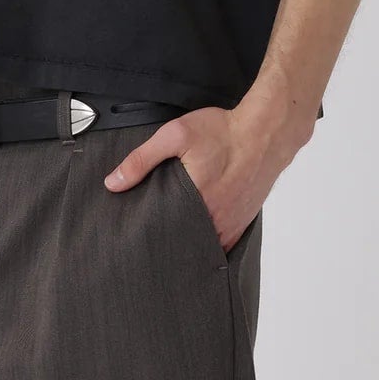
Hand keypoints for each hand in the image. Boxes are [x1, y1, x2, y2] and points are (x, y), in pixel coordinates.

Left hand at [102, 106, 284, 252]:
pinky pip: (222, 244)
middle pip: (184, 246)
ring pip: (203, 248)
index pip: (164, 235)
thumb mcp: (176, 135)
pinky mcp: (242, 223)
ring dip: (188, 245)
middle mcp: (216, 220)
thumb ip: (142, 159)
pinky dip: (208, 242)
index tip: (136, 239)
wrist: (266, 132)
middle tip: (149, 245)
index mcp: (196, 202)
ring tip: (170, 240)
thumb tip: (112, 183)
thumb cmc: (223, 132)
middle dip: (167, 246)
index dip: (149, 239)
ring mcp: (232, 225)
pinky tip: (195, 233)